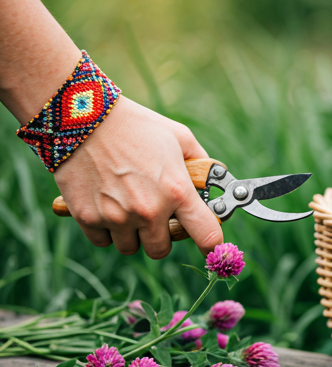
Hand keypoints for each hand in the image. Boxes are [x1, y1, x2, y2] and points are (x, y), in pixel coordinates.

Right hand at [53, 96, 222, 258]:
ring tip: (126, 204)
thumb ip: (200, 163)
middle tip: (153, 214)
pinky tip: (105, 203)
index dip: (211, 245)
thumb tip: (212, 182)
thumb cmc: (136, 126)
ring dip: (131, 233)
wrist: (83, 117)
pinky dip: (105, 229)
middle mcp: (149, 210)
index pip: (206, 236)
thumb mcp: (180, 138)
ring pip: (130, 247)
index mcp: (177, 191)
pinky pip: (103, 241)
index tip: (209, 247)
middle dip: (159, 235)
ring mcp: (117, 217)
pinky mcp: (88, 218)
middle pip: (161, 250)